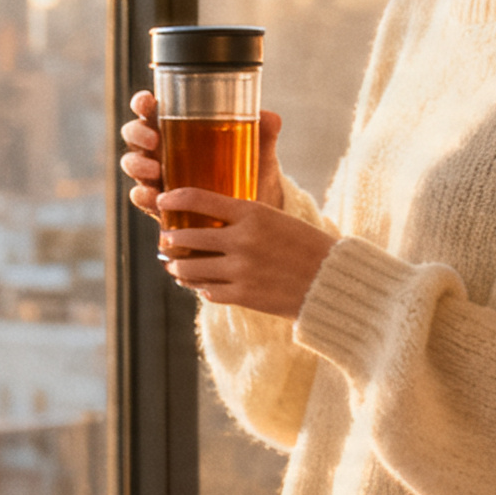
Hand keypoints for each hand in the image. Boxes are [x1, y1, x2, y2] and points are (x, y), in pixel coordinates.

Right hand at [119, 94, 285, 220]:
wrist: (252, 209)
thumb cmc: (248, 169)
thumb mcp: (257, 150)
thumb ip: (264, 131)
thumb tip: (271, 118)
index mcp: (179, 128)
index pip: (153, 109)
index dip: (143, 102)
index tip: (149, 101)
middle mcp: (163, 149)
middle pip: (135, 134)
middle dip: (137, 134)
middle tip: (153, 140)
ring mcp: (158, 175)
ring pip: (133, 164)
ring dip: (137, 166)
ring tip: (155, 172)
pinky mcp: (161, 202)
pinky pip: (142, 198)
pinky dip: (143, 197)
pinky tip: (155, 199)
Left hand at [156, 190, 337, 318]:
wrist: (332, 280)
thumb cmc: (307, 245)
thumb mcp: (277, 219)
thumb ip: (245, 217)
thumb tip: (212, 218)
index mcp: (252, 213)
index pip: (198, 199)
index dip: (173, 198)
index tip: (163, 200)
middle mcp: (242, 240)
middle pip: (187, 237)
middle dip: (171, 238)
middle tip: (166, 238)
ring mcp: (241, 270)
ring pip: (191, 269)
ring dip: (177, 267)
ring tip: (175, 266)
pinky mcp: (244, 296)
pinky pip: (208, 291)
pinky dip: (201, 287)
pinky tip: (201, 285)